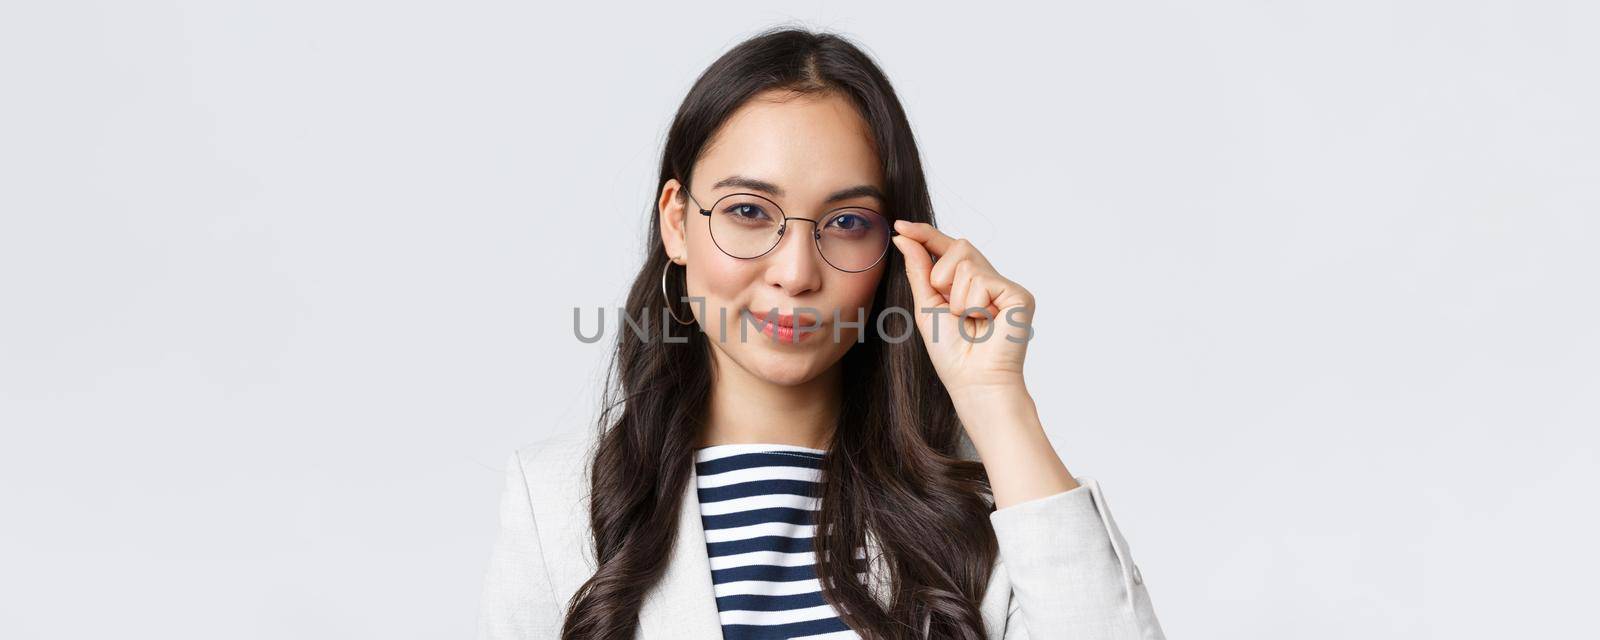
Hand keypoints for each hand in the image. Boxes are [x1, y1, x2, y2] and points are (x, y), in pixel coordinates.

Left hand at [890, 220, 1035, 398]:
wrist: (974, 381)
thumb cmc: (952, 352)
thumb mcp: (926, 306)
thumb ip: (918, 270)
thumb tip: (903, 237)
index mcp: (967, 283)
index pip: (947, 249)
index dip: (925, 234)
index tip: (900, 225)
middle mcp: (988, 280)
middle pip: (959, 247)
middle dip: (942, 275)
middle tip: (952, 309)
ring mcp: (1005, 287)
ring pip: (967, 264)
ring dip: (957, 297)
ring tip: (970, 321)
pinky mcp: (1019, 294)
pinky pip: (983, 280)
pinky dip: (974, 304)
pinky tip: (986, 323)